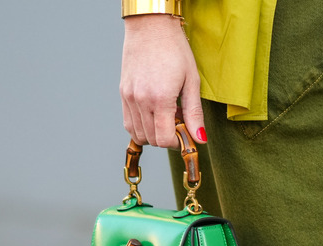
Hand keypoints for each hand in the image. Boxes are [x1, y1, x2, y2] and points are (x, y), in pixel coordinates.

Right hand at [120, 15, 205, 147]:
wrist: (151, 27)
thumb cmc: (174, 50)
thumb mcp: (191, 81)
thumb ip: (194, 113)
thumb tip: (199, 138)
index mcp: (160, 98)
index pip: (164, 139)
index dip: (177, 142)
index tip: (185, 134)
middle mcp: (140, 101)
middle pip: (152, 139)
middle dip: (167, 137)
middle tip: (178, 122)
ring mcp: (129, 98)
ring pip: (139, 134)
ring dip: (154, 133)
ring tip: (166, 116)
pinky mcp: (122, 94)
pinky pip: (129, 123)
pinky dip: (141, 127)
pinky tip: (153, 114)